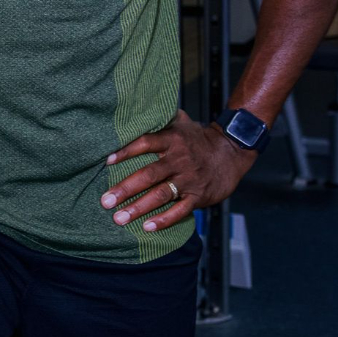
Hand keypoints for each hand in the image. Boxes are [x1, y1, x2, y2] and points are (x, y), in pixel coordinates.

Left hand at [101, 109, 256, 233]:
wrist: (231, 152)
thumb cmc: (198, 138)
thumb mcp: (182, 122)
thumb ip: (160, 118)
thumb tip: (134, 108)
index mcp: (173, 140)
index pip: (146, 143)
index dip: (126, 152)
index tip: (106, 161)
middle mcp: (179, 160)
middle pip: (149, 175)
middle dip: (126, 189)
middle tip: (106, 201)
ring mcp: (189, 179)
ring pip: (161, 195)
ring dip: (139, 207)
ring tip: (119, 218)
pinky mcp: (198, 196)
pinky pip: (180, 210)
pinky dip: (164, 220)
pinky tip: (147, 227)